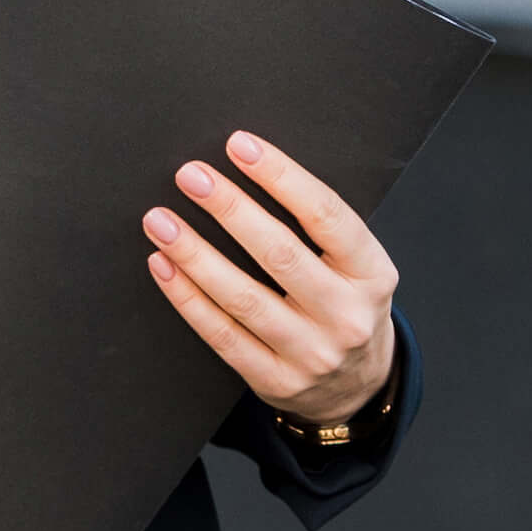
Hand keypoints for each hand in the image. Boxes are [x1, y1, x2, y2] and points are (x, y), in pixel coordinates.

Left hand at [144, 129, 398, 427]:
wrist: (358, 386)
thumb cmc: (342, 303)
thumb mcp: (354, 266)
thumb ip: (316, 228)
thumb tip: (246, 163)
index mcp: (372, 275)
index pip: (328, 216)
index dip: (283, 177)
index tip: (239, 144)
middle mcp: (347, 316)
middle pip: (281, 254)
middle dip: (230, 209)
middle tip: (191, 175)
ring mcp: (312, 353)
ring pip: (243, 298)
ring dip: (194, 254)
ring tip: (159, 220)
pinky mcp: (274, 380)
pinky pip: (221, 334)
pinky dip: (186, 297)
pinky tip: (162, 265)